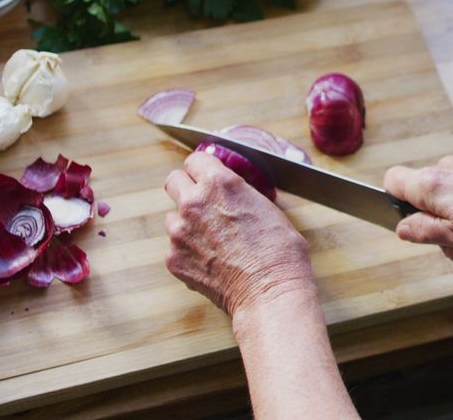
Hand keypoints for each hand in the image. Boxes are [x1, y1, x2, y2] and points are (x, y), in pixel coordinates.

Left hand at [163, 152, 314, 316]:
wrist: (269, 291)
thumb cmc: (279, 252)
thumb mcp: (267, 208)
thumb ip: (240, 194)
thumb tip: (232, 194)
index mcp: (219, 184)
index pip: (195, 160)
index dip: (203, 169)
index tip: (206, 177)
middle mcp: (193, 203)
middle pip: (173, 181)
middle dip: (186, 189)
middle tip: (203, 204)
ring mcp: (179, 232)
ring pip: (173, 218)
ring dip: (187, 224)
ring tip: (213, 241)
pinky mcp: (173, 259)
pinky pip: (175, 248)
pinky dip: (189, 252)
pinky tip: (212, 261)